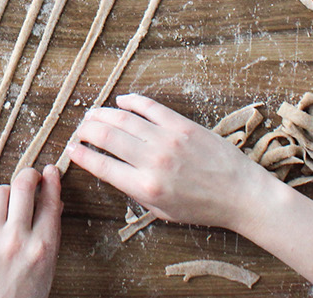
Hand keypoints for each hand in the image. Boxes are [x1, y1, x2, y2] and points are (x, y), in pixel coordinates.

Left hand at [0, 166, 62, 297]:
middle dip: (29, 175)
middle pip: (23, 186)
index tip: (50, 172)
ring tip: (10, 199)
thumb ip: (51, 231)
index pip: (50, 201)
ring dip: (7, 191)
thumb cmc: (26, 294)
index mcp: (43, 247)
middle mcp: (17, 241)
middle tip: (30, 178)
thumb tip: (53, 200)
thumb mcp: (48, 265)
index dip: (52, 180)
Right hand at [66, 94, 266, 230]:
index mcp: (145, 187)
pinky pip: (149, 107)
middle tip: (80, 130)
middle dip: (86, 131)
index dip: (81, 156)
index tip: (71, 150)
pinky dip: (131, 101)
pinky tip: (121, 101)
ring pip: (123, 119)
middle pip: (106, 137)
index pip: (101, 166)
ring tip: (92, 114)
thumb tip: (114, 171)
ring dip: (102, 114)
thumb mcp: (163, 211)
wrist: (240, 194)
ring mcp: (167, 139)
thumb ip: (136, 192)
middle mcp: (152, 161)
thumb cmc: (204, 208)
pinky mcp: (182, 124)